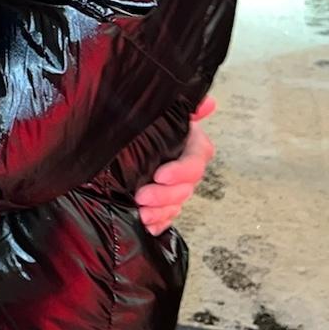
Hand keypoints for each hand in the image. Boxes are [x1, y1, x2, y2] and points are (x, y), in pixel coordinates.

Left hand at [136, 95, 216, 234]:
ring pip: (177, 204)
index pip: (196, 160)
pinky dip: (159, 222)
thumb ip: (182, 108)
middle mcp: (185, 166)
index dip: (181, 170)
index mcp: (190, 143)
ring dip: (161, 211)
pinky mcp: (164, 200)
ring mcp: (175, 185)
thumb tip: (209, 103)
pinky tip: (148, 226)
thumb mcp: (159, 111)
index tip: (160, 175)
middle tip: (142, 196)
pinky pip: (167, 216)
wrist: (119, 135)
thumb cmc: (144, 120)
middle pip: (186, 187)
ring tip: (142, 214)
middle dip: (165, 195)